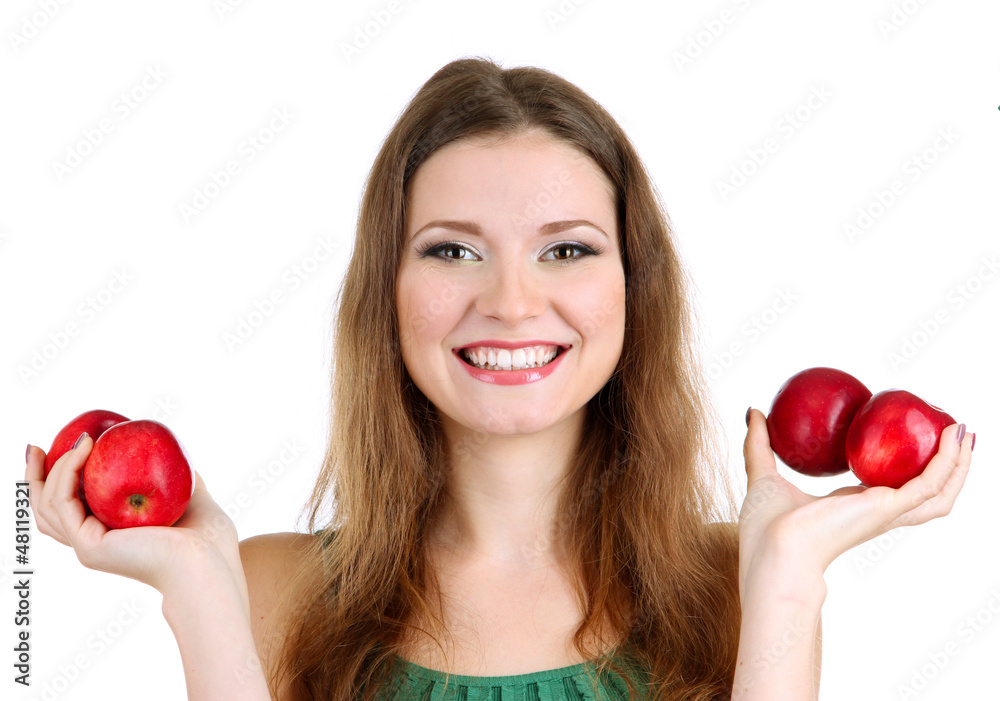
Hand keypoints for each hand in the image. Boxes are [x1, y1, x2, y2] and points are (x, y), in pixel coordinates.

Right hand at [25, 434, 247, 608]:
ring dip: (54, 468)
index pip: (70, 509)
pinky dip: (67, 472)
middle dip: (35, 476)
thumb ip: (177, 475)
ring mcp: (88, 546)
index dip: (57, 480)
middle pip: (46, 509)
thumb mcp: (191, 494)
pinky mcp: (89, 546)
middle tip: (36, 447)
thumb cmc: (209, 537)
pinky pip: (62, 504)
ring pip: (47, 506)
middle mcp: (94, 542)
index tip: (61, 447)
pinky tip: (86, 448)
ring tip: (81, 440)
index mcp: (111, 535)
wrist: (210, 560)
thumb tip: (172, 451)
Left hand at [738, 408, 971, 594]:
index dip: (903, 466)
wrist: (774, 552)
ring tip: (965, 434)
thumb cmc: (766, 527)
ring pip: (939, 492)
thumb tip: (753, 411)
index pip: (887, 488)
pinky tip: (953, 438)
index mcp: (850, 507)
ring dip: (958, 465)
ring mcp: (886, 513)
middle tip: (951, 434)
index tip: (910, 438)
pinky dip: (947, 462)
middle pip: (925, 493)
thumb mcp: (763, 473)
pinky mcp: (889, 509)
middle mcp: (874, 512)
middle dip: (944, 468)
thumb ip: (759, 444)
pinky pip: (930, 484)